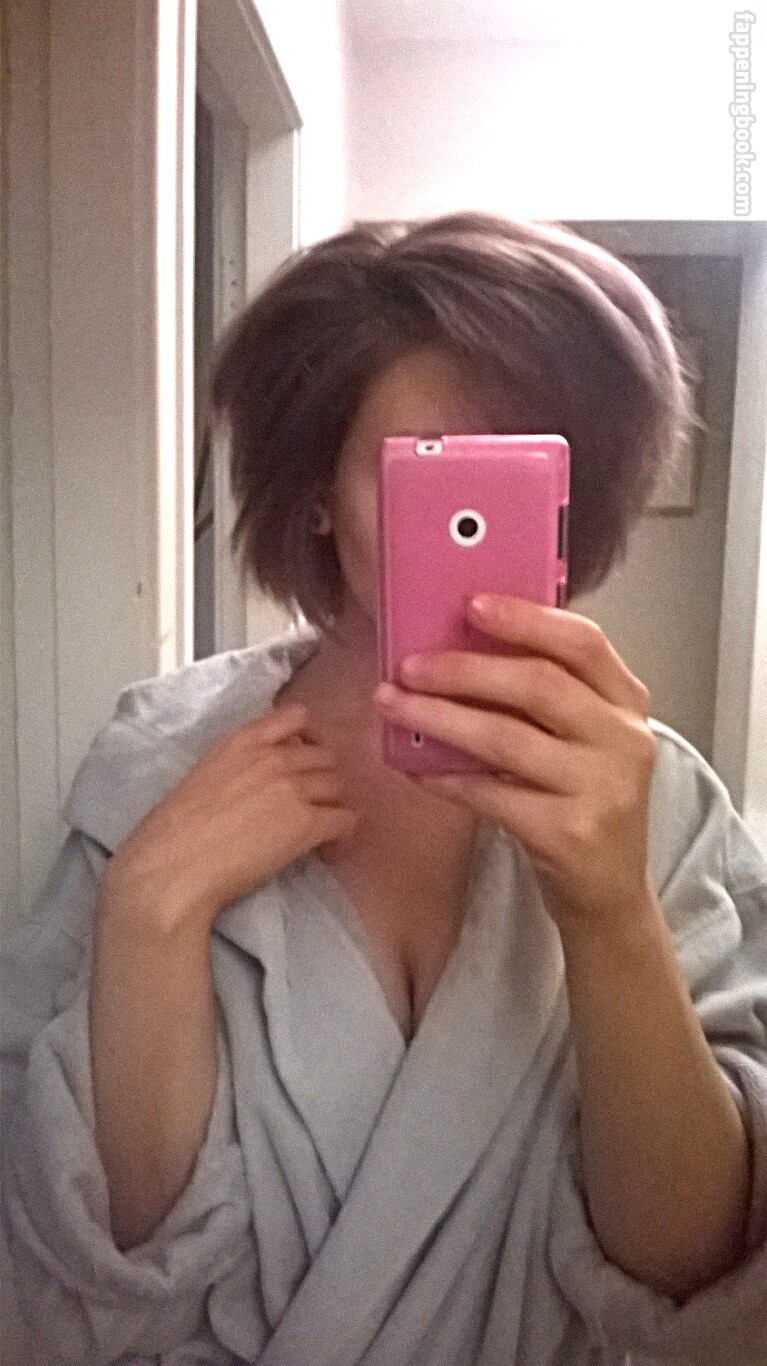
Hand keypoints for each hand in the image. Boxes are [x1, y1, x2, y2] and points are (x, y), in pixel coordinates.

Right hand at [102, 702, 359, 935]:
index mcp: (243, 741)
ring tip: (320, 824)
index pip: (295, 717)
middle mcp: (274, 757)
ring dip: (332, 803)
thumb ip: (240, 765)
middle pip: (323, 756)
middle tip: (313, 800)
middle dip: (322, 776)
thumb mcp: (206, 773)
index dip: (306, 738)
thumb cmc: (176, 828)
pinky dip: (342, 830)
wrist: (176, 864)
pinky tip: (328, 843)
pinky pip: (346, 819)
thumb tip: (263, 779)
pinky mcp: (308, 824)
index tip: (303, 756)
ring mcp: (294, 789)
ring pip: (338, 785)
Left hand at [372, 595, 658, 943]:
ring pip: (507, 739)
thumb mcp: (583, 738)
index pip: (583, 642)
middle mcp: (623, 740)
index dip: (526, 619)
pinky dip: (450, 779)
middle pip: (538, 685)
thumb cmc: (582, 800)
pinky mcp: (570, 833)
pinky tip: (419, 770)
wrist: (609, 891)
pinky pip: (493, 795)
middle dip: (464, 670)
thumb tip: (460, 645)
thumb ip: (545, 695)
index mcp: (627, 702)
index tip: (471, 605)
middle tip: (410, 665)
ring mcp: (601, 789)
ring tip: (395, 705)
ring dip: (441, 718)